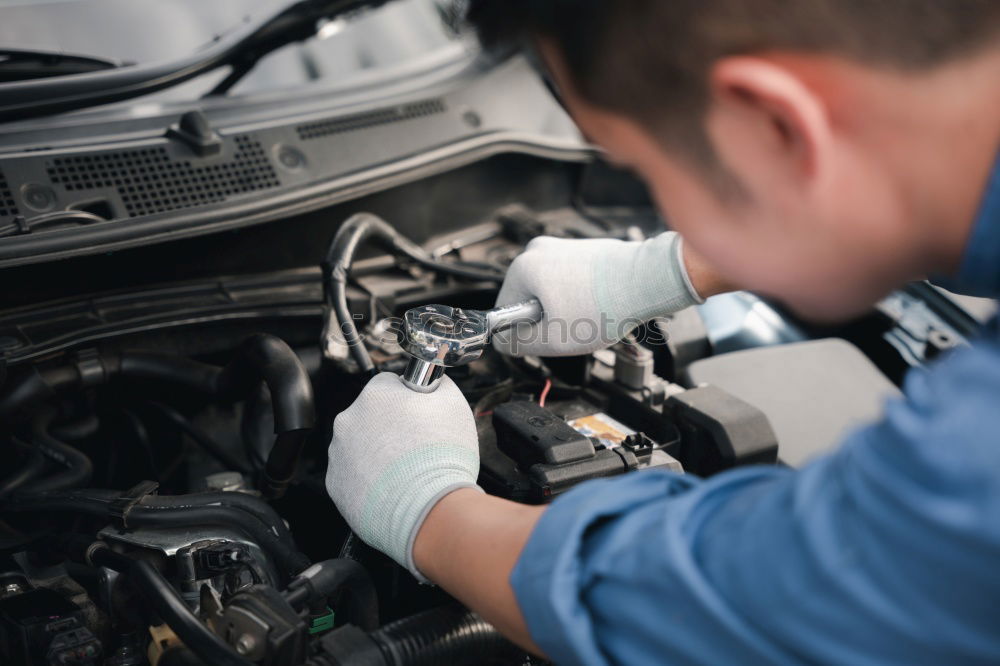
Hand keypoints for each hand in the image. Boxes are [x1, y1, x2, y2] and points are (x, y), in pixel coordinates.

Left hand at [325, 372, 479, 579]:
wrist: (431, 511)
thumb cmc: (443, 459)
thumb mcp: (455, 404)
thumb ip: (436, 384)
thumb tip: (430, 381)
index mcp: (377, 394)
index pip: (389, 384)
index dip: (408, 399)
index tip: (418, 415)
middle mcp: (349, 419)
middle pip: (371, 415)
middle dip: (389, 426)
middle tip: (415, 445)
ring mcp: (338, 453)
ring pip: (359, 444)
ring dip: (377, 452)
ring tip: (405, 470)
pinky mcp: (335, 484)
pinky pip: (352, 474)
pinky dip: (368, 478)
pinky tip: (392, 486)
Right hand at [492, 231, 703, 356]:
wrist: (647, 281)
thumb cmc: (605, 306)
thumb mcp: (553, 339)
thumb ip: (518, 343)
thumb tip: (503, 343)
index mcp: (524, 268)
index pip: (503, 310)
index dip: (523, 331)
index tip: (547, 335)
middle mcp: (539, 250)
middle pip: (528, 299)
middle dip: (547, 317)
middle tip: (571, 327)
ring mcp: (562, 247)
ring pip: (550, 291)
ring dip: (565, 308)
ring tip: (589, 314)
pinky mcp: (583, 250)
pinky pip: (570, 281)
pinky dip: (581, 295)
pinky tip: (598, 303)